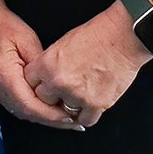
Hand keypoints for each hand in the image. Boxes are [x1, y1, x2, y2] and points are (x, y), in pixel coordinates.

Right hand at [0, 0, 75, 129]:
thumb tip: (54, 83)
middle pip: (26, 113)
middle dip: (50, 120)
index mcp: (4, 76)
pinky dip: (32, 108)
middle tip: (73, 122)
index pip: (30, 105)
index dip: (51, 115)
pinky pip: (15, 104)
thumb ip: (41, 64)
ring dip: (42, 116)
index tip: (69, 118)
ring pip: (20, 111)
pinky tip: (46, 106)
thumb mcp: (27, 39)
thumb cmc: (3, 25)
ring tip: (64, 117)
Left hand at [24, 3, 150, 129]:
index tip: (42, 83)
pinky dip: (87, 115)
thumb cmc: (97, 34)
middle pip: (43, 99)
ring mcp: (77, 95)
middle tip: (60, 89)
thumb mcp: (63, 42)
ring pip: (63, 111)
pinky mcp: (96, 104)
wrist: (123, 36)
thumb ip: (50, 62)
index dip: (36, 82)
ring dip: (69, 105)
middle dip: (50, 95)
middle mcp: (59, 82)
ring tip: (78, 94)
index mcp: (47, 64)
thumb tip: (46, 75)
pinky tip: (89, 105)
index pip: (29, 81)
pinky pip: (85, 120)